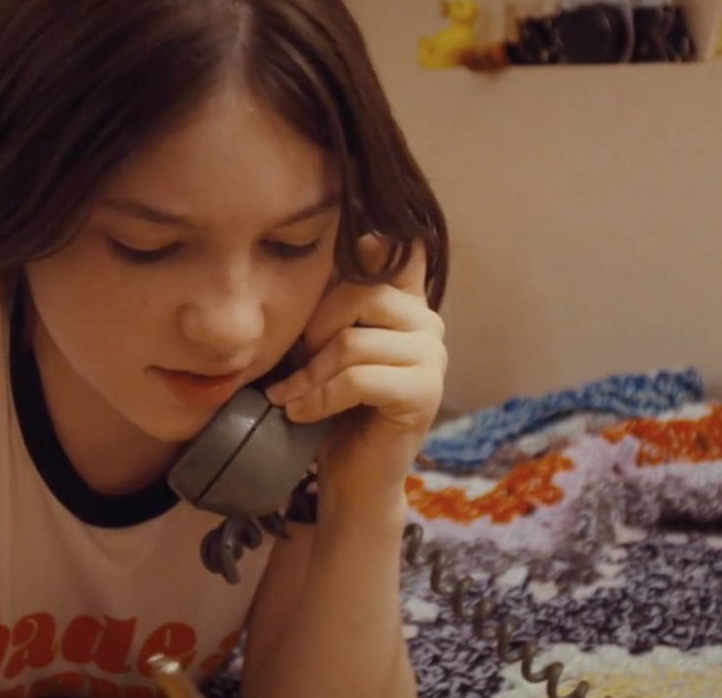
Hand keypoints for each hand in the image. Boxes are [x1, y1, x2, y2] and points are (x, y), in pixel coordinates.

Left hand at [263, 234, 445, 502]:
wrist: (352, 475)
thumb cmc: (332, 405)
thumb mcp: (324, 345)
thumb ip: (330, 303)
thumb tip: (320, 249)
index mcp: (405, 300)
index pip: (399, 247)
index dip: (367, 246)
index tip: (335, 256)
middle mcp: (427, 321)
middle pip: (360, 294)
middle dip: (314, 330)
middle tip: (292, 364)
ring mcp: (432, 356)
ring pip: (354, 342)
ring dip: (310, 373)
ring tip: (289, 396)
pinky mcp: (424, 392)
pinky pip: (359, 379)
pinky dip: (321, 397)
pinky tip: (300, 412)